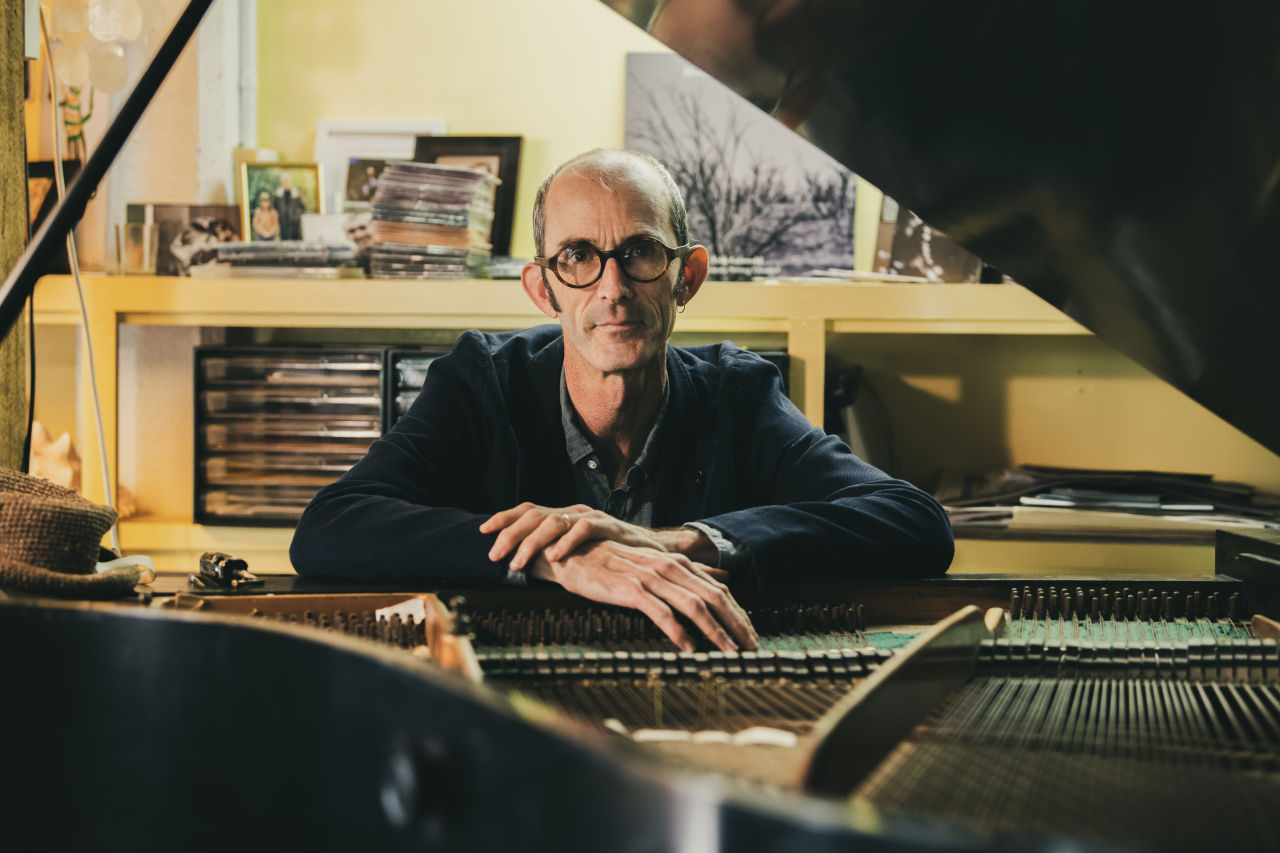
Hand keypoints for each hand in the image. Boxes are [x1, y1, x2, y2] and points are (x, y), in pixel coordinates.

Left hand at [482, 502, 670, 570]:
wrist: (651, 550)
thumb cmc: (610, 554)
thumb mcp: (576, 551)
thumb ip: (552, 551)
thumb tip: (522, 564)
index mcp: (562, 514)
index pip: (527, 508)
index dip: (503, 517)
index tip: (483, 531)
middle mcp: (572, 511)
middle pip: (533, 514)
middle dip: (509, 534)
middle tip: (494, 555)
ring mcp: (590, 517)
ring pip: (553, 522)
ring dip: (531, 543)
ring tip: (517, 563)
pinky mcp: (608, 525)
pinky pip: (583, 530)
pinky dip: (566, 543)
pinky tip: (554, 557)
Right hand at [529, 541, 756, 652]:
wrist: (574, 554)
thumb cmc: (613, 565)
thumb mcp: (653, 566)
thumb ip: (686, 575)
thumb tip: (720, 581)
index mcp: (677, 564)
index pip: (719, 590)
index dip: (739, 614)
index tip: (751, 635)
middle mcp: (669, 568)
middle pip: (713, 598)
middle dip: (736, 625)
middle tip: (752, 649)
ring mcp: (651, 577)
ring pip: (693, 606)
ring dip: (715, 631)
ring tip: (729, 652)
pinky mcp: (631, 590)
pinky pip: (661, 613)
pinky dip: (678, 632)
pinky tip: (689, 648)